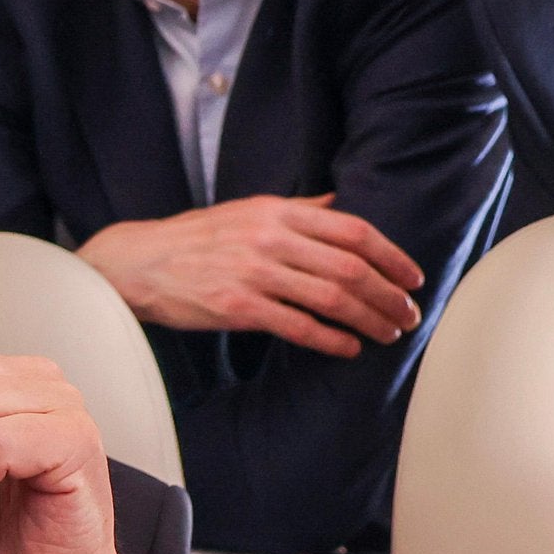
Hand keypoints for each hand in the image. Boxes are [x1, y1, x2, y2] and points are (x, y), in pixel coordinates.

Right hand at [78, 193, 423, 352]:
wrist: (139, 262)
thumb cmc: (198, 238)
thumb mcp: (249, 210)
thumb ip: (298, 209)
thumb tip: (340, 204)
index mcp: (277, 211)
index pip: (352, 229)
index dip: (391, 255)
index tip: (414, 278)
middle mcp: (269, 238)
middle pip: (349, 266)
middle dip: (388, 294)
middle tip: (409, 314)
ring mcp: (252, 273)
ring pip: (330, 297)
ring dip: (367, 319)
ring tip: (387, 334)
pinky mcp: (236, 307)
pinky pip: (297, 326)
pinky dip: (330, 339)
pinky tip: (349, 348)